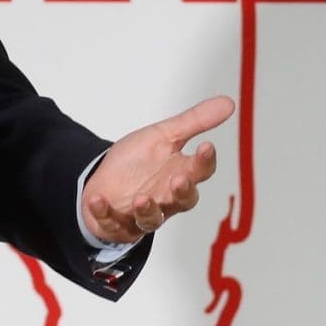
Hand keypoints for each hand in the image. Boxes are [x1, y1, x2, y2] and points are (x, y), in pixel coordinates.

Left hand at [81, 95, 234, 243]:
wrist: (107, 181)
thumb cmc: (140, 161)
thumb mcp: (164, 136)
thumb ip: (195, 122)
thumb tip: (229, 103)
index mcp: (180, 174)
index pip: (200, 171)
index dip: (204, 160)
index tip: (206, 146)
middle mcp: (165, 198)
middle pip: (182, 200)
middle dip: (182, 191)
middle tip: (180, 179)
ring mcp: (141, 213)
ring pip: (151, 219)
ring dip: (147, 210)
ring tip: (141, 198)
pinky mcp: (116, 222)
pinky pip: (110, 221)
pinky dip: (103, 212)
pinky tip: (97, 200)